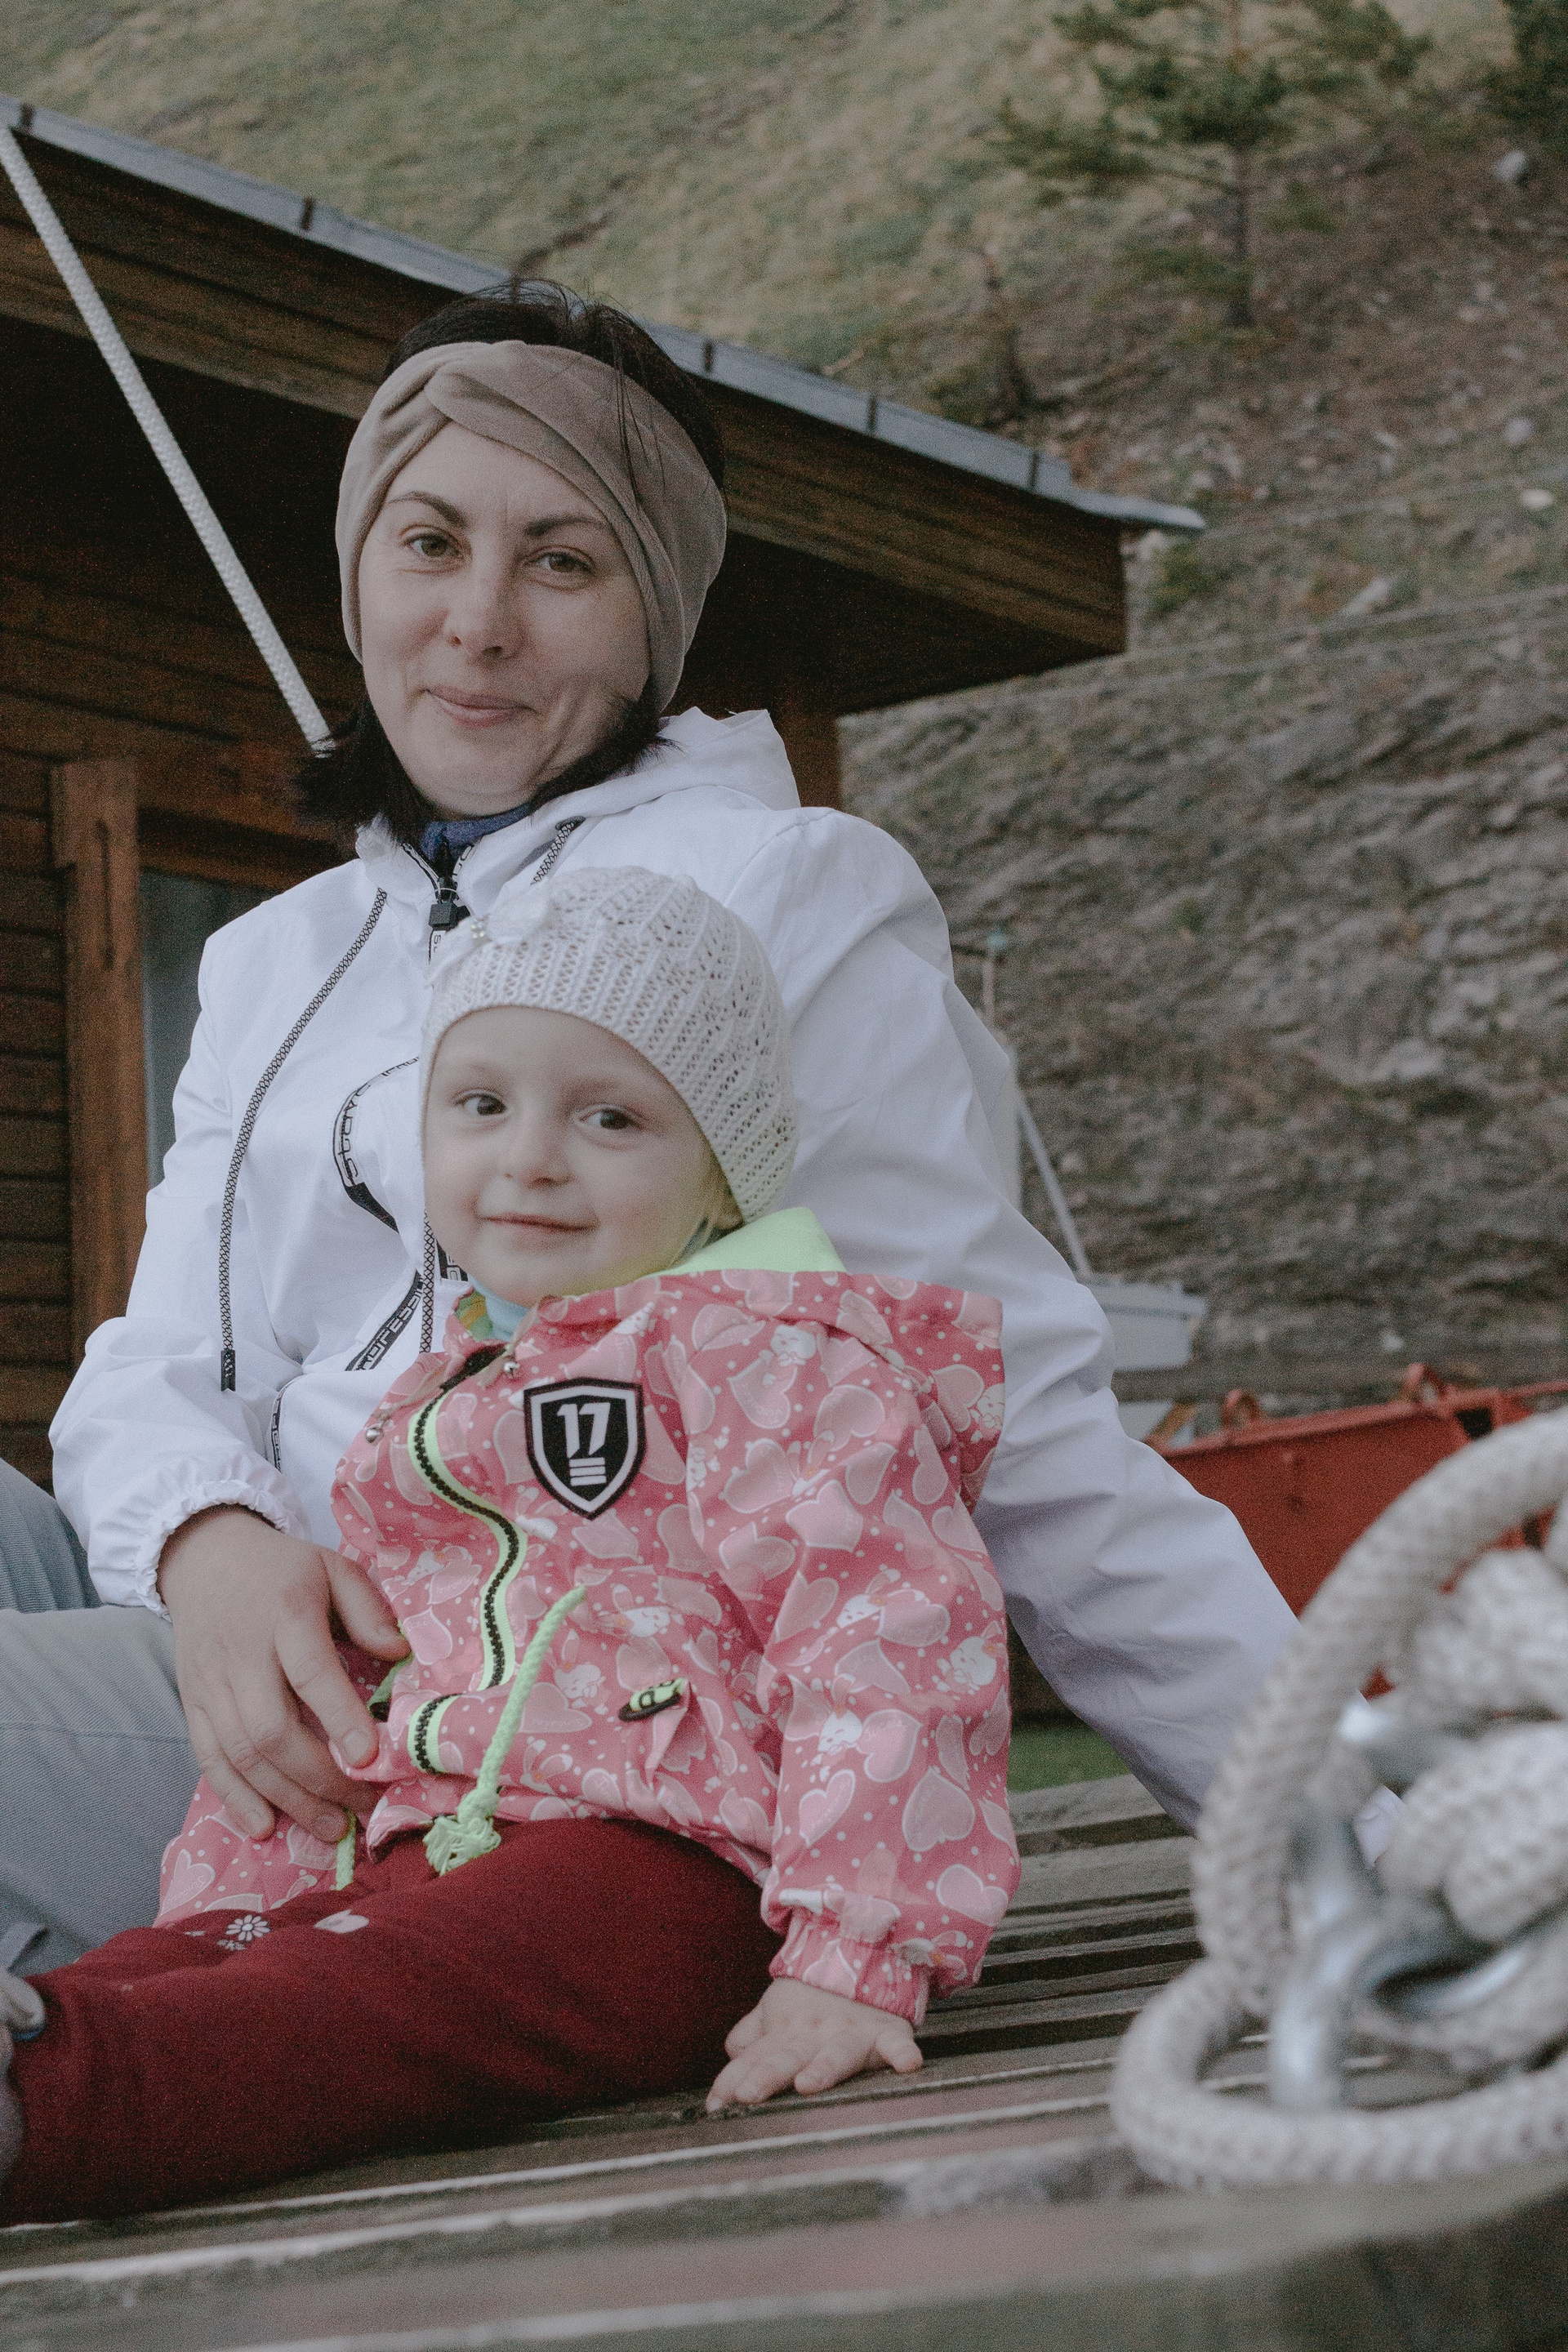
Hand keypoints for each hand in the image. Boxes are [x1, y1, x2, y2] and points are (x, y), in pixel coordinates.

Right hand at [158, 1508, 407, 1845]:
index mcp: (285, 1614)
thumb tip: (401, 1654)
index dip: (339, 1716)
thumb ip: (368, 1610)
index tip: (371, 1757)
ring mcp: (210, 1684)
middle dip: (319, 1777)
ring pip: (242, 1753)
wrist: (204, 1558)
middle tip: (362, 1806)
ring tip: (330, 1826)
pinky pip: (208, 1758)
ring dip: (286, 1798)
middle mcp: (242, 1654)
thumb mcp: (333, 1567)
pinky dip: (234, 1797)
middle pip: (271, 1728)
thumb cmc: (283, 1568)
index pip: (310, 1672)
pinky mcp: (191, 1704)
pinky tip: (264, 1826)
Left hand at [706, 1976, 922, 2111]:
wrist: (864, 1952)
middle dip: (767, 2074)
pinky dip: (902, 2052)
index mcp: (787, 2033)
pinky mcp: (887, 2032)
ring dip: (824, 2068)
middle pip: (788, 2056)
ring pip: (837, 2053)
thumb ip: (751, 2038)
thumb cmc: (814, 1999)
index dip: (735, 2078)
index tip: (715, 2103)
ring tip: (808, 2084)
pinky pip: (897, 2043)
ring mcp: (853, 2033)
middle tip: (747, 2093)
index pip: (757, 2057)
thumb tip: (728, 2055)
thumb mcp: (777, 2014)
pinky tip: (907, 2064)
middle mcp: (816, 2034)